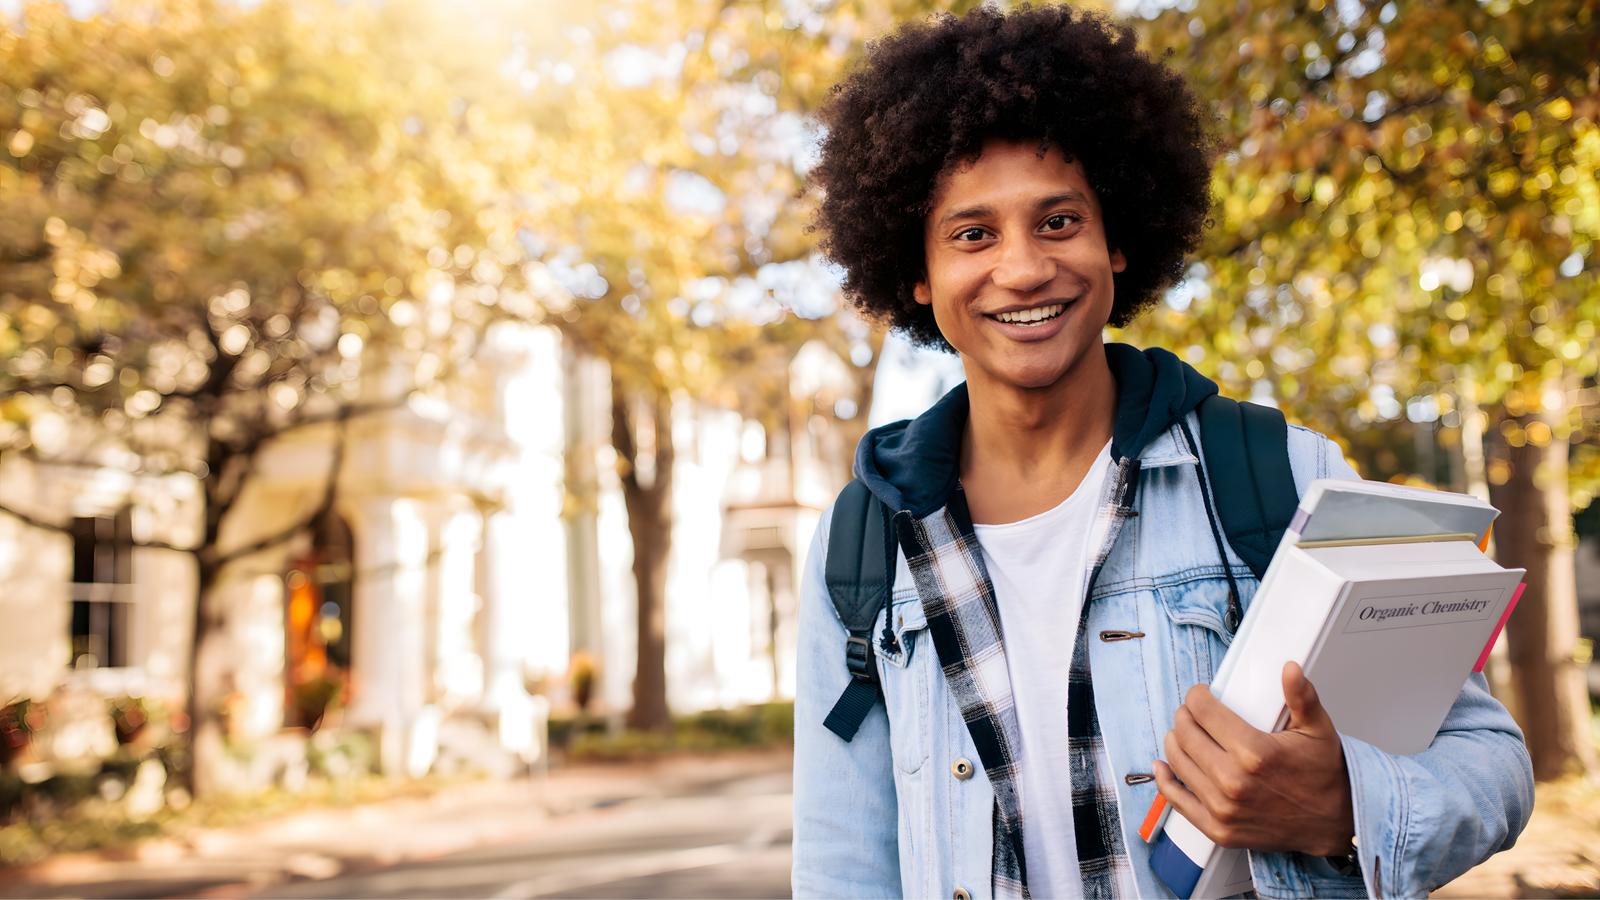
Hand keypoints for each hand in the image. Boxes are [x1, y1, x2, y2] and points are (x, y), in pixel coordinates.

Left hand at [1152, 662, 1354, 856]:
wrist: (1334, 823)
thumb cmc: (1324, 777)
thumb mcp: (1318, 730)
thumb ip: (1301, 697)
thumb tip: (1290, 669)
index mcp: (1255, 753)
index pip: (1203, 710)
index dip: (1197, 696)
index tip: (1201, 695)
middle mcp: (1233, 781)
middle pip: (1185, 733)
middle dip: (1185, 715)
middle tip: (1193, 712)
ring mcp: (1223, 808)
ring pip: (1177, 761)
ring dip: (1175, 741)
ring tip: (1185, 733)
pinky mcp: (1218, 829)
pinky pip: (1177, 801)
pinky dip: (1165, 780)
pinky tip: (1163, 767)